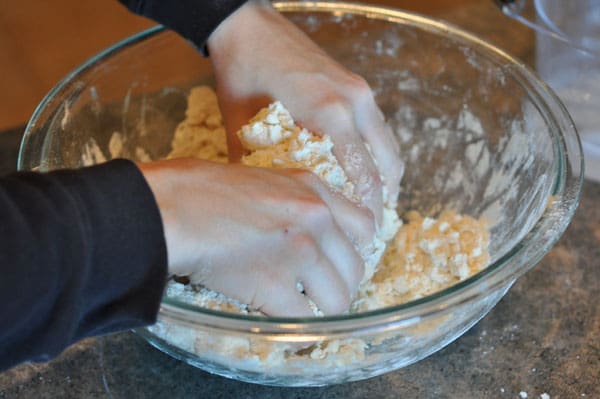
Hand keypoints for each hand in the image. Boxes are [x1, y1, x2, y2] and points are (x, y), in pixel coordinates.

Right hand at [138, 158, 373, 316]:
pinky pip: (304, 320)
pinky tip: (277, 318)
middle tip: (314, 290)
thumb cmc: (201, 191)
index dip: (351, 250)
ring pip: (339, 299)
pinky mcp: (275, 283)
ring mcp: (299, 251)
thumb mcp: (263, 179)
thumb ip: (293, 200)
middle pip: (356, 269)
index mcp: (313, 188)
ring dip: (319, 309)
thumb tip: (305, 229)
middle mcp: (316, 217)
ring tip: (297, 306)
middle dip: (337, 285)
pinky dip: (293, 326)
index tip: (335, 262)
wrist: (170, 208)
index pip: (365, 226)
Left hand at [206, 0, 403, 225]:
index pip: (365, 177)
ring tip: (371, 208)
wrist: (248, 27)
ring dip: (385, 179)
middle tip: (370, 231)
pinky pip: (380, 129)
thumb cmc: (243, 76)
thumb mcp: (244, 130)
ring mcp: (361, 91)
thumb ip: (260, 170)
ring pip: (389, 147)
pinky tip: (363, 173)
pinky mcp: (358, 84)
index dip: (366, 212)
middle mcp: (355, 103)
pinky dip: (378, 156)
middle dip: (382, 202)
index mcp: (330, 116)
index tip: (362, 239)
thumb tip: (268, 210)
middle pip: (387, 166)